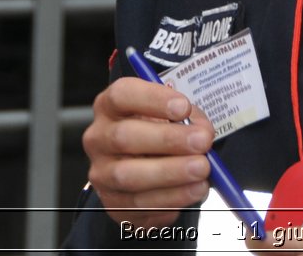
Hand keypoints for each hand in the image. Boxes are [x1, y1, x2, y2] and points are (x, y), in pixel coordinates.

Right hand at [81, 76, 214, 230]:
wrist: (148, 164)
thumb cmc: (162, 130)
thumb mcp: (175, 114)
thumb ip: (189, 118)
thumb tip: (203, 133)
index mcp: (110, 106)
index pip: (122, 95)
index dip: (153, 99)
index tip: (184, 107)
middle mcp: (99, 138)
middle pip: (123, 137)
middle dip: (168, 140)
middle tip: (202, 142)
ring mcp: (102, 173)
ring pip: (128, 176)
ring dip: (171, 174)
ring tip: (202, 172)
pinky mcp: (112, 203)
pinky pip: (137, 206)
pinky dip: (169, 201)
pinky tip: (191, 192)